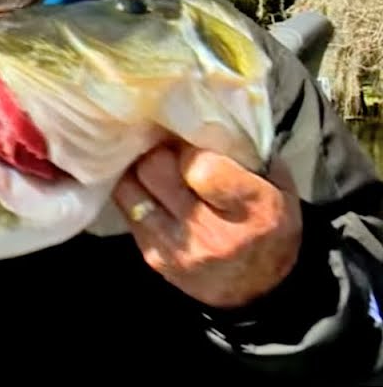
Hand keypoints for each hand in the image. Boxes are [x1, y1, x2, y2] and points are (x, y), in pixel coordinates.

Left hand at [112, 140, 303, 309]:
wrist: (260, 289)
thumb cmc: (269, 225)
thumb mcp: (277, 186)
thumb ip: (246, 152)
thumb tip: (206, 114)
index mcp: (252, 209)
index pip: (201, 168)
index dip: (191, 150)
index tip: (194, 144)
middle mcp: (211, 232)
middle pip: (156, 171)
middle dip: (159, 152)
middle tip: (168, 149)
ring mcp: (177, 248)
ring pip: (131, 188)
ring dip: (139, 171)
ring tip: (155, 168)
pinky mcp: (153, 257)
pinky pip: (126, 209)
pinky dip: (134, 192)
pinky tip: (149, 189)